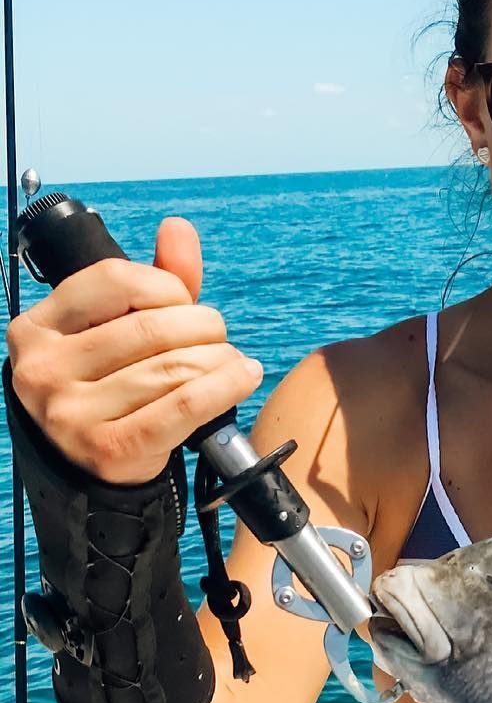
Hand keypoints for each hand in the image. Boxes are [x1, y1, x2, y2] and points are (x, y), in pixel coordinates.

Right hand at [5, 216, 263, 483]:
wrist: (91, 473)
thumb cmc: (109, 391)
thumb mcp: (117, 332)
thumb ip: (151, 282)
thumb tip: (179, 229)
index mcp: (38, 327)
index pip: (114, 279)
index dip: (166, 285)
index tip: (186, 304)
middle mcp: (44, 368)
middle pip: (153, 327)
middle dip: (204, 328)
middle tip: (218, 339)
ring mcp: (71, 413)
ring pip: (174, 368)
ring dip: (220, 360)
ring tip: (233, 364)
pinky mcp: (109, 449)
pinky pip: (184, 408)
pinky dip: (225, 388)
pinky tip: (243, 377)